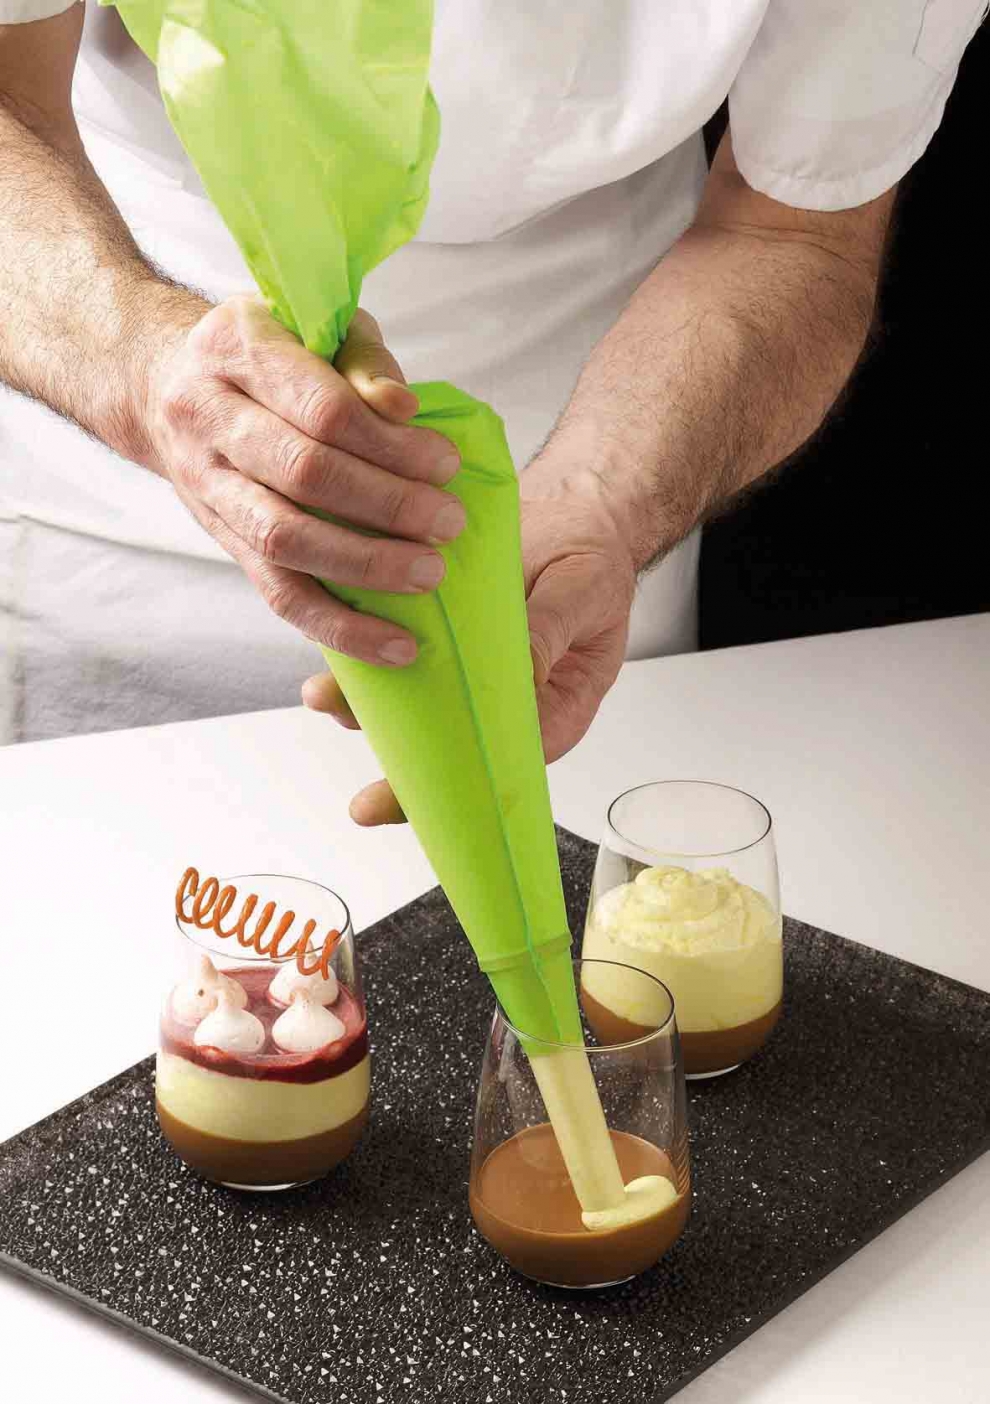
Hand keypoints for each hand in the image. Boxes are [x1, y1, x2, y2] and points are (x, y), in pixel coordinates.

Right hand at [141, 296, 464, 665]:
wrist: (162, 384)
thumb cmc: (267, 349)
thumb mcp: (313, 324)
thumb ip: (362, 359)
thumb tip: (404, 408)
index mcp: (236, 350)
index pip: (320, 407)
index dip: (389, 442)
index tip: (446, 464)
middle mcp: (208, 418)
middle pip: (304, 474)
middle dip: (387, 504)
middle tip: (449, 523)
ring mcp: (208, 486)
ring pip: (286, 540)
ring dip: (366, 565)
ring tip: (429, 575)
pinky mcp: (222, 540)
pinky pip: (277, 593)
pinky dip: (338, 626)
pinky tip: (393, 645)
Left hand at [304, 480, 635, 824]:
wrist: (574, 515)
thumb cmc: (591, 561)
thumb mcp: (582, 594)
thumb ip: (549, 631)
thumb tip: (521, 668)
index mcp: (554, 706)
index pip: (507, 760)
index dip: (465, 787)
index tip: (426, 803)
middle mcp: (503, 696)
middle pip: (451, 746)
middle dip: (402, 770)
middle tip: (366, 803)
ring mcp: (467, 667)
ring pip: (415, 704)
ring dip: (369, 707)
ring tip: (326, 698)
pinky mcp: (440, 633)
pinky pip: (401, 653)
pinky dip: (367, 655)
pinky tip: (335, 650)